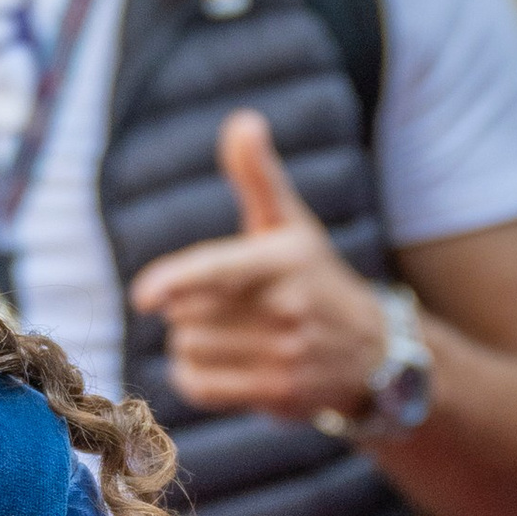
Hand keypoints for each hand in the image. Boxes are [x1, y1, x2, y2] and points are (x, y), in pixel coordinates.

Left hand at [130, 110, 393, 424]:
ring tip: (226, 331)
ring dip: (189, 341)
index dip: (178, 281)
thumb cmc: (313, 277)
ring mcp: (284, 355)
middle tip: (218, 302)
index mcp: (284, 260)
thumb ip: (258, 177)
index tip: (144, 296)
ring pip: (189, 350)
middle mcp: (287, 309)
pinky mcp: (277, 394)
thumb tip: (242, 121)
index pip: (220, 271)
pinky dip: (192, 376)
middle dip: (186, 306)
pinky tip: (216, 361)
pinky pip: (200, 386)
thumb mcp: (290, 223)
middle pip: (189, 313)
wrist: (373, 351)